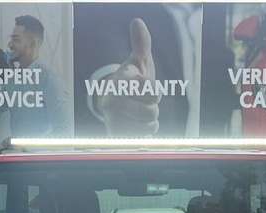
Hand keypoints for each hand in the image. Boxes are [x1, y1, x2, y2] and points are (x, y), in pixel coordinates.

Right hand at [97, 18, 159, 135]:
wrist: (115, 105)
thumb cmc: (131, 82)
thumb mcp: (138, 62)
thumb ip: (141, 44)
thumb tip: (137, 22)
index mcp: (119, 82)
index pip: (149, 89)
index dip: (154, 91)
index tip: (146, 87)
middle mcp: (112, 102)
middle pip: (151, 110)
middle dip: (153, 107)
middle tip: (144, 103)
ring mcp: (113, 121)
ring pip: (149, 124)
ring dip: (150, 119)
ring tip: (140, 113)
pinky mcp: (117, 136)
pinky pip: (144, 137)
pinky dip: (146, 131)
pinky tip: (138, 124)